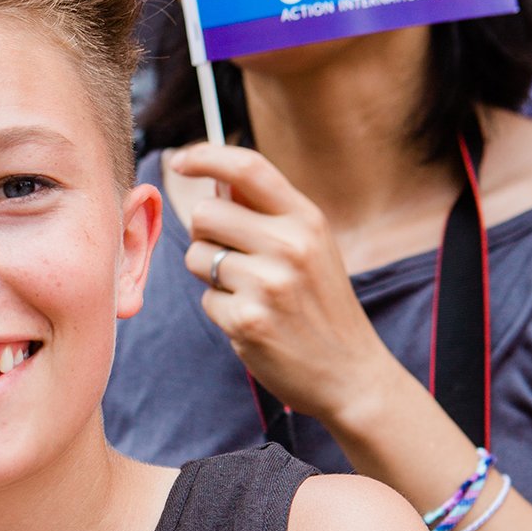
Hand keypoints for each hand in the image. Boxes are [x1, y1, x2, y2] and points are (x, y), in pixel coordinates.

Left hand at [174, 142, 398, 426]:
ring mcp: (268, 284)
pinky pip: (206, 299)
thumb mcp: (313, 247)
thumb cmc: (322, 306)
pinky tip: (253, 321)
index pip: (247, 168)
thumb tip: (217, 181)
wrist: (349, 373)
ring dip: (210, 275)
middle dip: (204, 234)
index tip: (182, 161)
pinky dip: (221, 310)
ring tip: (249, 293)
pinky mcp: (247, 321)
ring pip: (198, 257)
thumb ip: (270, 214)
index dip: (206, 157)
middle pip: (206, 214)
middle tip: (229, 256)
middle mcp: (289, 245)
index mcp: (307, 219)